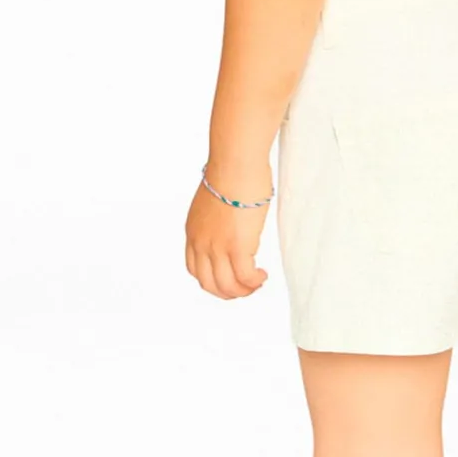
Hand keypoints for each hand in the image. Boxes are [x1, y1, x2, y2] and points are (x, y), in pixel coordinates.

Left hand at [185, 162, 271, 298]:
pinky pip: (245, 277)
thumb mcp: (215, 200)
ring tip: (257, 282)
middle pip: (209, 284)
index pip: (195, 269)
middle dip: (228, 292)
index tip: (229, 277)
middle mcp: (201, 243)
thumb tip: (233, 217)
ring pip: (227, 286)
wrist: (235, 164)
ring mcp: (217, 247)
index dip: (213, 280)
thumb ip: (218, 216)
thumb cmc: (232, 172)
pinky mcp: (237, 247)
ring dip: (244, 290)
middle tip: (246, 287)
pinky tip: (263, 275)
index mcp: (193, 232)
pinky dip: (254, 282)